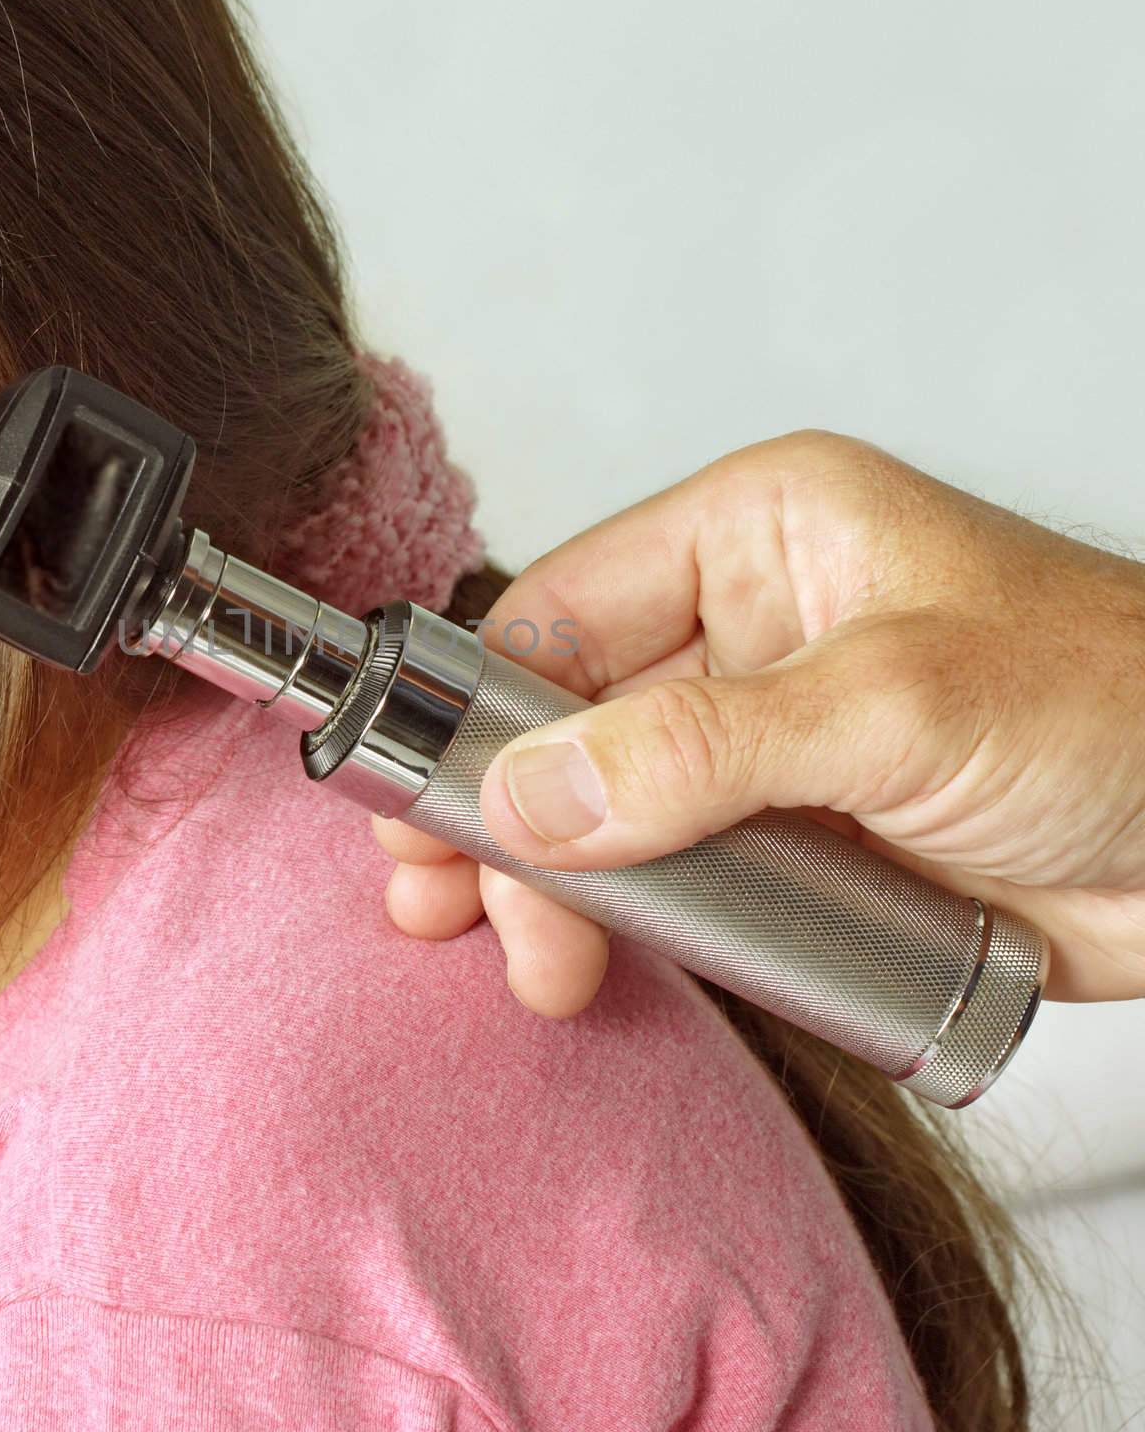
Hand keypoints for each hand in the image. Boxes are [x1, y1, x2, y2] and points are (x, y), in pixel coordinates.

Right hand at [374, 429, 1144, 1012]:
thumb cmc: (1121, 705)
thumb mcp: (898, 705)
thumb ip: (703, 747)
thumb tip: (529, 793)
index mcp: (757, 535)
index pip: (566, 609)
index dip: (483, 707)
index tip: (425, 804)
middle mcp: (746, 628)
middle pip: (568, 718)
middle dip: (506, 816)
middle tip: (454, 905)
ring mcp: (766, 741)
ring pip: (609, 807)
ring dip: (552, 881)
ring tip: (520, 960)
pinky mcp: (794, 837)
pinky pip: (677, 874)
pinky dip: (630, 923)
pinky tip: (590, 964)